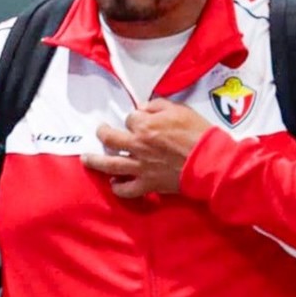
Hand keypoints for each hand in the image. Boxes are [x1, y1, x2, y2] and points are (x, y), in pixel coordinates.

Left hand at [81, 99, 211, 197]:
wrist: (209, 161)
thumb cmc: (197, 133)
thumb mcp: (179, 109)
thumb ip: (157, 106)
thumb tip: (143, 108)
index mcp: (145, 126)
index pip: (130, 118)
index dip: (134, 118)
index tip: (140, 120)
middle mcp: (137, 146)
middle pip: (109, 139)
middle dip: (102, 133)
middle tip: (100, 131)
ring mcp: (140, 167)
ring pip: (109, 165)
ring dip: (95, 161)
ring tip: (86, 159)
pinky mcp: (147, 184)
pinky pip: (126, 189)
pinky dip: (118, 187)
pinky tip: (114, 183)